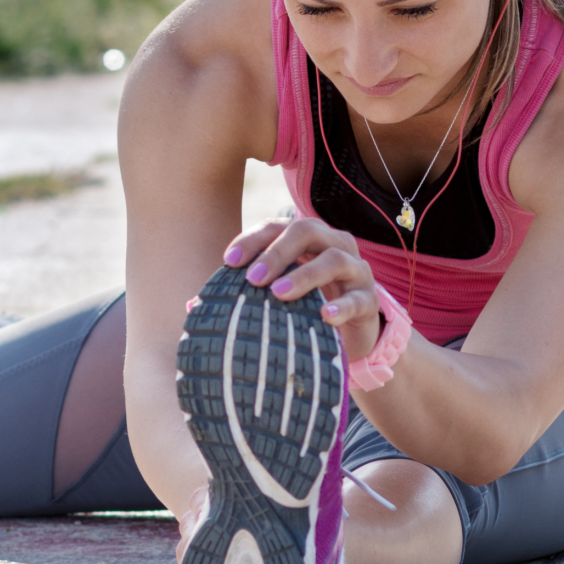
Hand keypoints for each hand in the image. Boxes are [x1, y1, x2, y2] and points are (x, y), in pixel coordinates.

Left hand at [221, 217, 383, 362]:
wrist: (352, 336)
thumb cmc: (305, 309)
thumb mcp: (276, 298)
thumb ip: (243, 295)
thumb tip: (192, 305)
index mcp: (306, 239)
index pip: (277, 227)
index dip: (253, 239)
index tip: (228, 261)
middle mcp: (333, 244)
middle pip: (306, 231)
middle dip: (277, 252)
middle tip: (253, 278)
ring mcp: (356, 270)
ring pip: (334, 259)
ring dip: (304, 275)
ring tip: (279, 294)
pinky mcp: (371, 299)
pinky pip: (359, 298)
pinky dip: (342, 306)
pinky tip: (325, 316)